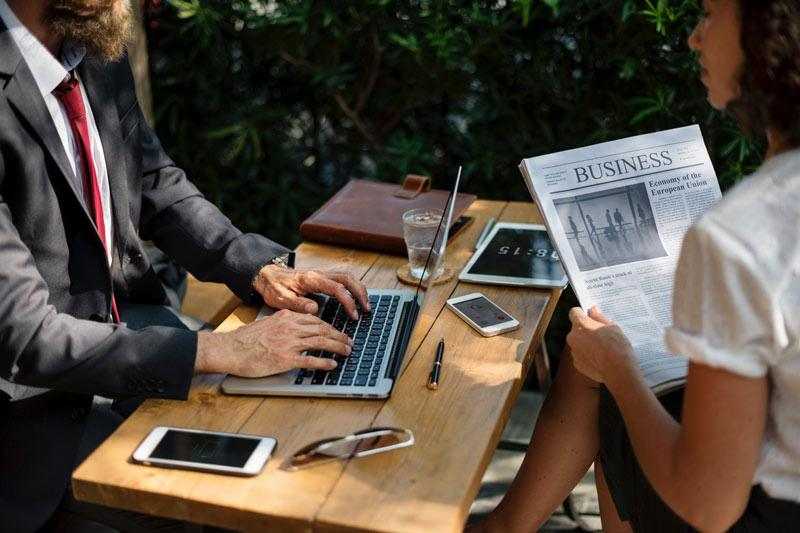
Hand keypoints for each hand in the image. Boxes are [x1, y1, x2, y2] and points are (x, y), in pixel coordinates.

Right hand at [195, 309, 352, 376]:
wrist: (230, 349)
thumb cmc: (245, 339)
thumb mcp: (267, 323)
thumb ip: (283, 323)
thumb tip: (296, 327)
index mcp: (286, 317)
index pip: (315, 319)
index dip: (330, 326)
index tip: (337, 331)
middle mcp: (290, 328)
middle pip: (322, 329)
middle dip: (339, 335)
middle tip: (349, 341)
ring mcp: (289, 343)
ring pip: (321, 342)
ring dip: (337, 346)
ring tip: (347, 351)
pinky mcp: (286, 359)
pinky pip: (311, 360)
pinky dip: (324, 362)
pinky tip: (333, 364)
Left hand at [254, 265, 369, 319]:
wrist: (267, 275)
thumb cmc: (274, 287)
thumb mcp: (281, 299)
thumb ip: (298, 304)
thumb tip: (315, 309)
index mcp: (310, 279)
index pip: (337, 288)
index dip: (348, 302)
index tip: (353, 315)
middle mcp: (319, 273)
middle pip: (347, 278)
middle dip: (360, 293)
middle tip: (367, 309)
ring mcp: (322, 274)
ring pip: (347, 276)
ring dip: (359, 289)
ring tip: (365, 305)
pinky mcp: (322, 277)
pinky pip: (342, 279)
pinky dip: (352, 287)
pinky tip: (356, 298)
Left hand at [566, 306, 636, 383]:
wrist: (618, 370)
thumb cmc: (617, 346)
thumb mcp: (612, 326)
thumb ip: (599, 317)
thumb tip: (592, 310)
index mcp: (581, 325)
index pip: (574, 312)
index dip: (581, 313)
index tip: (589, 316)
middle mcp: (573, 337)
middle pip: (576, 329)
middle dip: (585, 330)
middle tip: (600, 335)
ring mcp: (574, 351)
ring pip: (578, 343)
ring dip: (586, 343)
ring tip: (602, 349)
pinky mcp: (577, 364)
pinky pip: (580, 356)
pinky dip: (587, 356)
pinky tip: (599, 359)